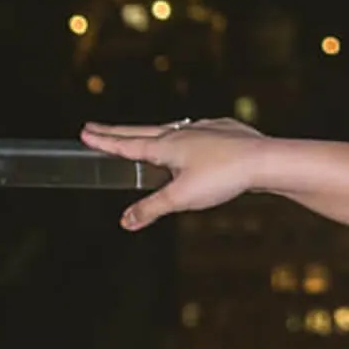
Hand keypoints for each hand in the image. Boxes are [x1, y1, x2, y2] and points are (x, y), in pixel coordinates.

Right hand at [80, 117, 265, 229]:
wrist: (264, 159)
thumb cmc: (223, 176)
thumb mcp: (181, 198)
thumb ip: (151, 209)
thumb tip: (125, 221)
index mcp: (166, 145)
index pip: (127, 144)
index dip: (104, 141)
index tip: (85, 132)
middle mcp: (182, 132)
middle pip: (142, 131)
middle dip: (117, 132)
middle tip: (96, 127)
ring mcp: (204, 129)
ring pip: (171, 128)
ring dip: (151, 133)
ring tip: (142, 136)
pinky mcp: (224, 131)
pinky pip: (197, 131)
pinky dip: (184, 135)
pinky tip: (192, 140)